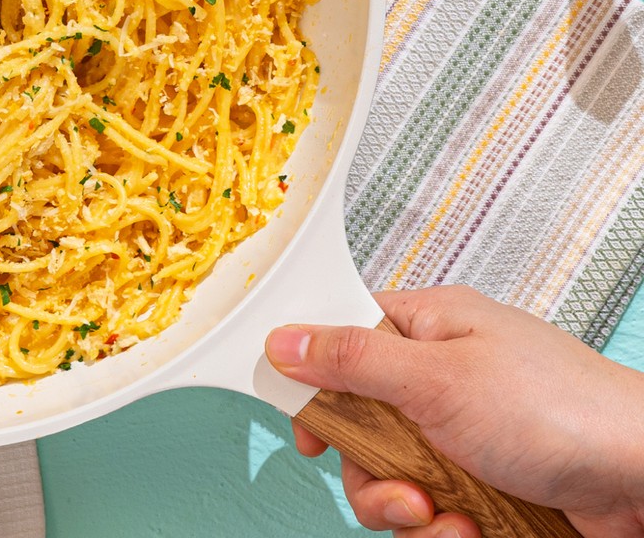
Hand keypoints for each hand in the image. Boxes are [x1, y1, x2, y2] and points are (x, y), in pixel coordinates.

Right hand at [265, 286, 643, 537]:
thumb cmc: (561, 409)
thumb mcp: (437, 379)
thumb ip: (352, 360)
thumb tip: (282, 339)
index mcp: (430, 327)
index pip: (343, 338)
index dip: (315, 381)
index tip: (306, 428)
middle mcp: (444, 376)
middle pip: (360, 423)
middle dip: (371, 471)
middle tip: (399, 490)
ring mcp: (466, 432)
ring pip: (392, 476)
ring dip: (409, 510)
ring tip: (446, 517)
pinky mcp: (486, 482)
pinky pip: (434, 510)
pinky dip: (446, 530)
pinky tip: (472, 530)